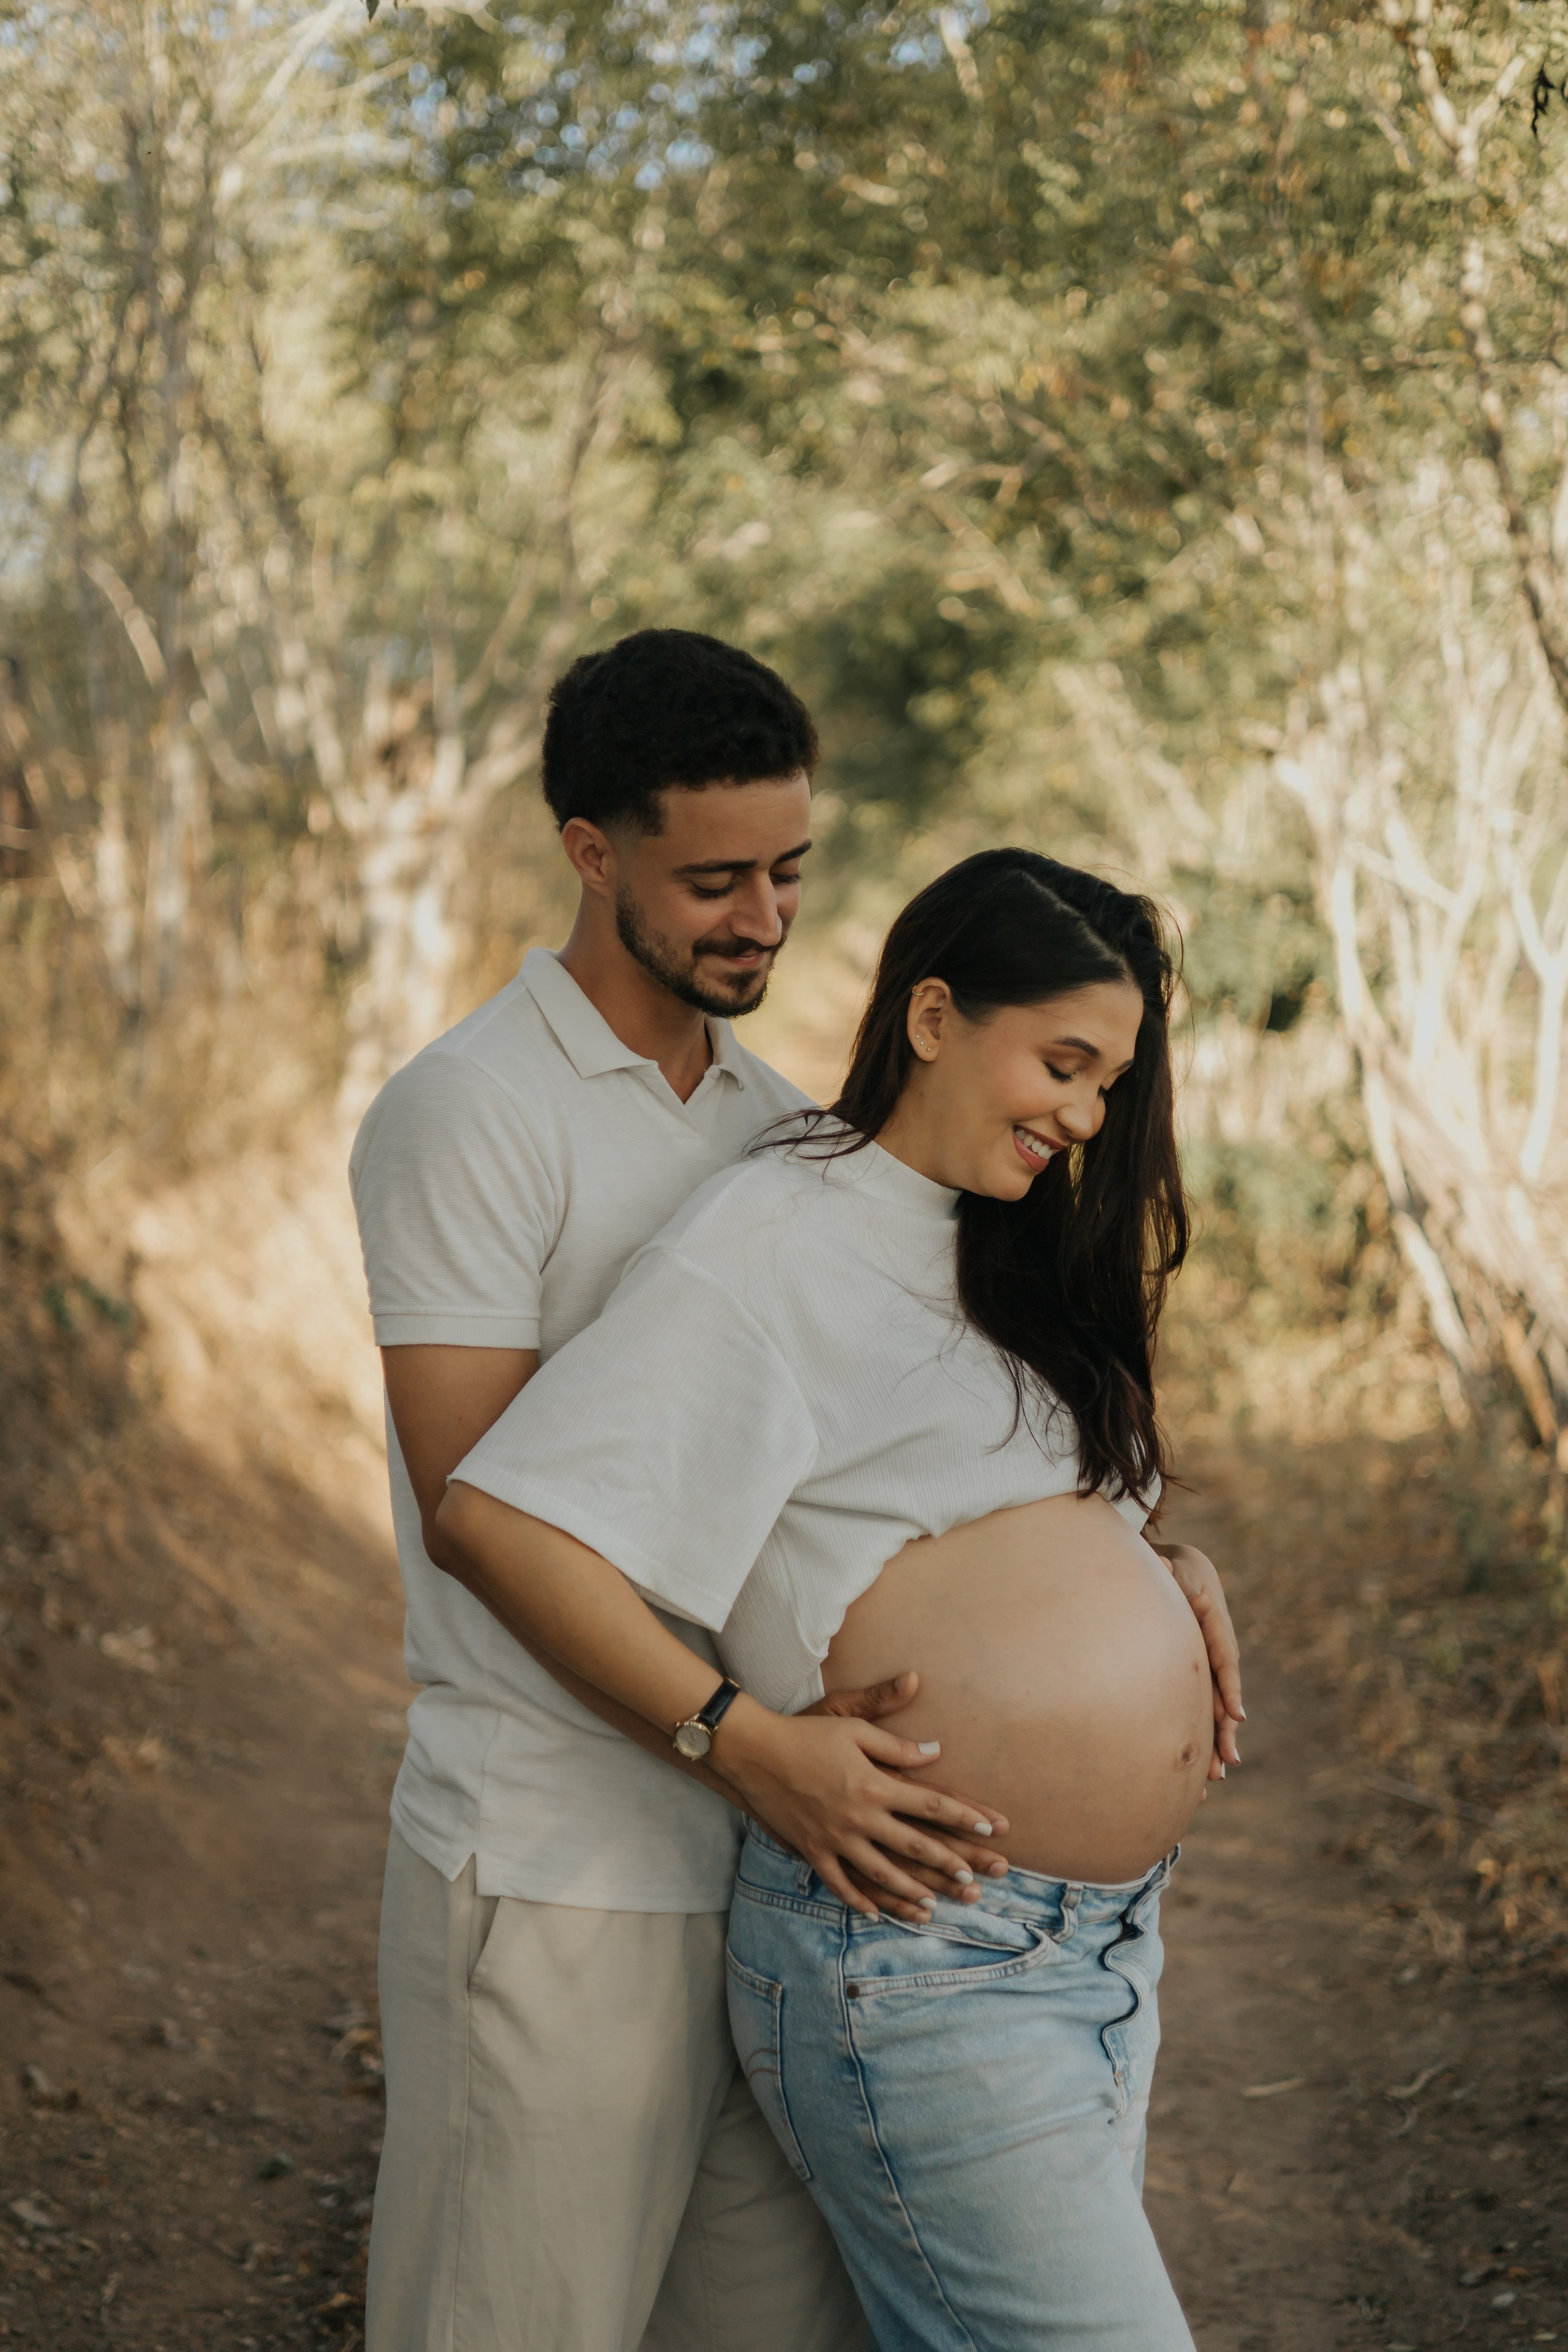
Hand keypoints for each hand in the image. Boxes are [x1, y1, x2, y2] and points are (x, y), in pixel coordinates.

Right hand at [806, 1670, 1010, 1919]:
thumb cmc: (806, 1733)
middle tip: (975, 1880)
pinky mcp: (812, 1850)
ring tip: (934, 1905)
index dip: (963, 1816)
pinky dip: (858, 1900)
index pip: (929, 1804)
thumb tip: (936, 1752)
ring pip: (881, 1873)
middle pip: (913, 1845)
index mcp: (874, 1784)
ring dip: (910, 1891)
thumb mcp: (853, 1727)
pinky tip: (876, 1912)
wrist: (754, 1753)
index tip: (990, 1828)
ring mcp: (835, 1839)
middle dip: (948, 1864)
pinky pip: (839, 1883)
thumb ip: (896, 1744)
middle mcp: (859, 1817)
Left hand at [1153, 1542, 1242, 1775]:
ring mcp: (1212, 1664)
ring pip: (1217, 1705)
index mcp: (1215, 1627)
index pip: (1225, 1660)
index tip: (1236, 1714)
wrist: (1182, 1569)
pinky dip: (1206, 1731)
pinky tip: (1204, 1762)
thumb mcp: (1174, 1569)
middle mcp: (1218, 1651)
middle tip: (1228, 1762)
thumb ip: (1171, 1576)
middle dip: (1226, 1728)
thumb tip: (1171, 1576)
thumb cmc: (1175, 1569)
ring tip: (1218, 1774)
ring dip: (1218, 1739)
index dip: (1230, 1687)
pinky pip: (1205, 1705)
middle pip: (1225, 1693)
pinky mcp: (1200, 1674)